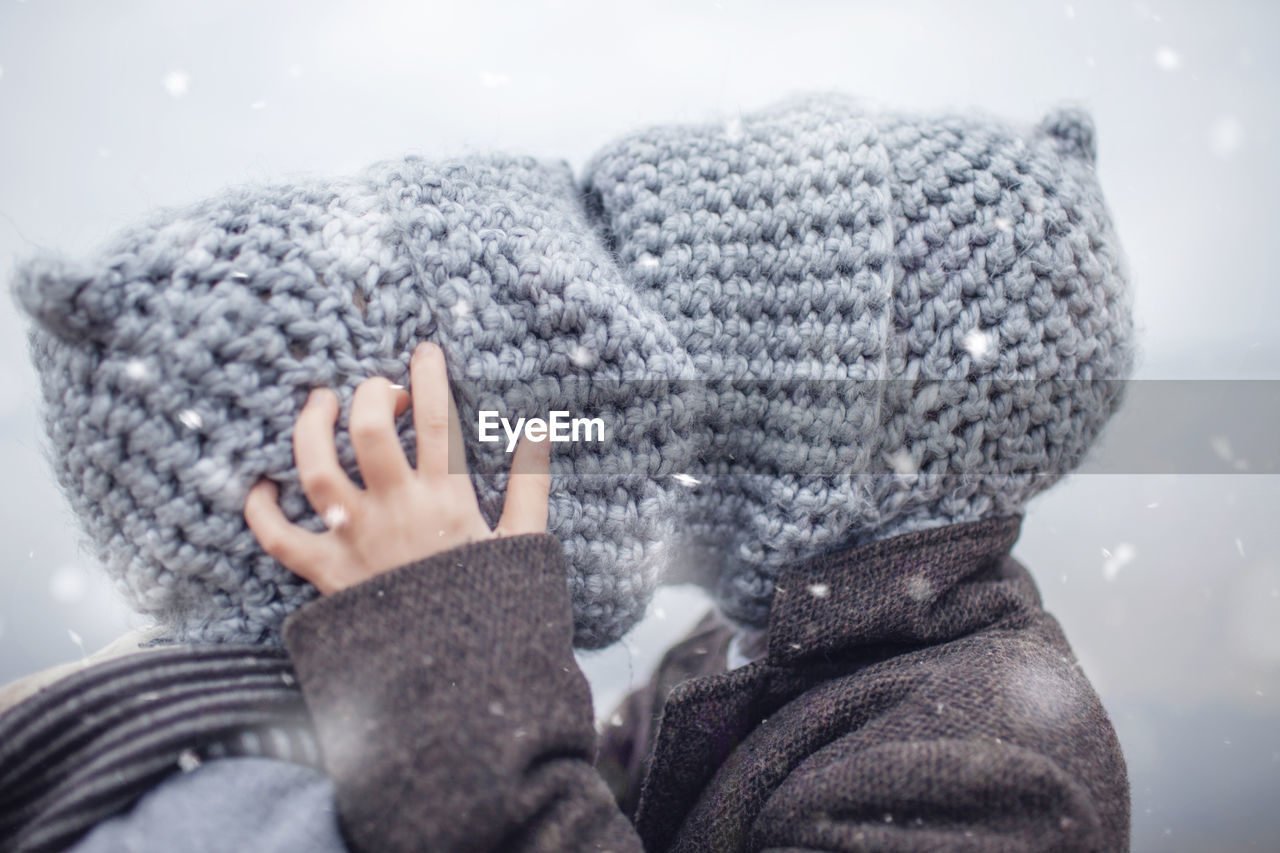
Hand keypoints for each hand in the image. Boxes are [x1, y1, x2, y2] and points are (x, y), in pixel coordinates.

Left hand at [244, 341, 550, 593]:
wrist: (457, 678)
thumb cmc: (494, 608)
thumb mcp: (523, 544)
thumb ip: (529, 485)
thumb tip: (536, 430)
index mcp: (445, 501)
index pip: (436, 421)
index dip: (428, 377)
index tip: (424, 352)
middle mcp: (394, 512)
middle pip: (368, 432)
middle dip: (369, 394)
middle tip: (378, 388)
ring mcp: (355, 542)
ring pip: (316, 471)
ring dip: (310, 428)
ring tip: (319, 403)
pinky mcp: (325, 574)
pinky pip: (278, 539)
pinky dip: (261, 511)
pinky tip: (263, 485)